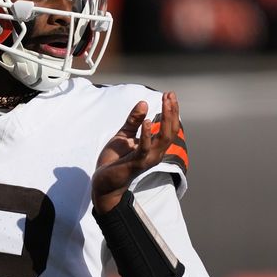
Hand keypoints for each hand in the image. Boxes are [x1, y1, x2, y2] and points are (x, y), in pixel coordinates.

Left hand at [92, 91, 180, 214]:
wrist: (103, 182)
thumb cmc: (115, 160)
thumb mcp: (124, 135)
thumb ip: (133, 120)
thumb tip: (143, 103)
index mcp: (154, 147)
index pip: (169, 128)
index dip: (172, 111)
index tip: (170, 94)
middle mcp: (155, 153)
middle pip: (171, 131)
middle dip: (172, 112)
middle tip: (170, 94)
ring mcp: (147, 159)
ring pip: (163, 138)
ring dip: (166, 119)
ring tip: (166, 102)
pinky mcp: (135, 163)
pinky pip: (145, 148)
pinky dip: (147, 134)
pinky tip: (147, 121)